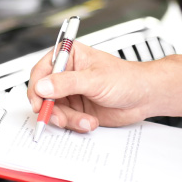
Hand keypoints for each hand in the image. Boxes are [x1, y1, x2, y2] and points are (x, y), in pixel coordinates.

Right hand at [27, 41, 151, 131]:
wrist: (145, 97)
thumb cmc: (127, 79)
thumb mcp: (95, 79)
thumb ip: (67, 83)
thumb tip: (43, 86)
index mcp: (69, 56)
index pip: (41, 71)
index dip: (36, 87)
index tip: (39, 102)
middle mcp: (66, 74)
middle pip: (43, 94)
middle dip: (51, 109)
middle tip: (59, 118)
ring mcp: (70, 93)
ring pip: (54, 110)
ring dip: (68, 119)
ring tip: (85, 120)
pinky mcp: (76, 109)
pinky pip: (65, 120)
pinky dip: (76, 124)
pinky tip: (89, 122)